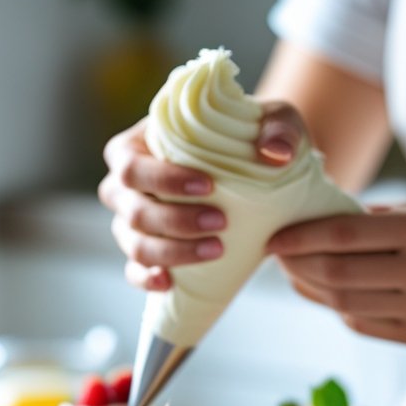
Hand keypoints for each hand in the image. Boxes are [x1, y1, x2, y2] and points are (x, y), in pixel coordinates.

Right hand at [98, 103, 308, 290]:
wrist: (257, 175)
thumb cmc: (250, 139)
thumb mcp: (273, 124)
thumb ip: (279, 129)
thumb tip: (276, 154)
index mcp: (137, 146)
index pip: (130, 164)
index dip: (163, 178)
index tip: (208, 185)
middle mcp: (126, 186)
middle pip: (133, 209)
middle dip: (175, 220)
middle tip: (220, 222)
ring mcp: (132, 222)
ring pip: (134, 244)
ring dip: (172, 251)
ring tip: (217, 250)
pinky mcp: (146, 252)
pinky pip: (134, 272)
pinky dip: (148, 279)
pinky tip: (169, 282)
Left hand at [269, 205, 405, 344]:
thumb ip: (370, 218)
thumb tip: (308, 219)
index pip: (344, 236)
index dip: (301, 237)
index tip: (274, 237)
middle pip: (337, 274)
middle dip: (297, 265)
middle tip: (278, 255)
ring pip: (344, 304)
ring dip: (310, 288)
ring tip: (295, 272)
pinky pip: (361, 323)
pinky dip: (336, 306)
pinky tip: (326, 291)